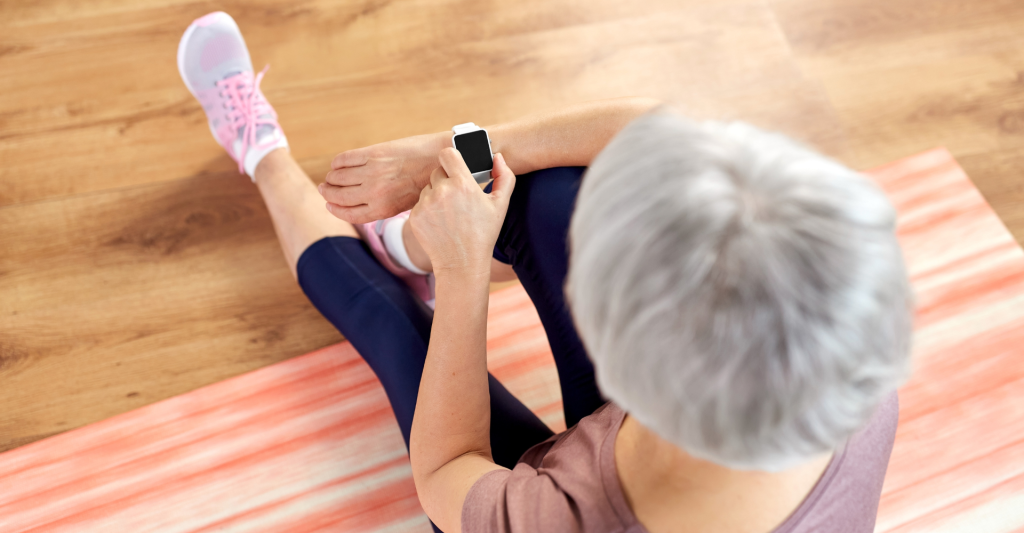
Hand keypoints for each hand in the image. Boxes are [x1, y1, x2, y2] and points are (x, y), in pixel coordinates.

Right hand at [319, 132, 448, 223]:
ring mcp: (372, 172)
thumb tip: (361, 202)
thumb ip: (384, 205)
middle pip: (339, 196)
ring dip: (331, 177)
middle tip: (324, 188)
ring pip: (338, 177)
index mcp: (383, 209)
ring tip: (331, 176)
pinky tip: (338, 163)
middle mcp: (374, 193)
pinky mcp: (373, 153)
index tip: (329, 205)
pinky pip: (344, 159)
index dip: (335, 210)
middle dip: (328, 193)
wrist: (439, 159)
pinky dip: (337, 162)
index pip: (348, 214)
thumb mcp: (406, 203)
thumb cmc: (426, 182)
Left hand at [409, 149, 514, 278]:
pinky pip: (419, 204)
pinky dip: (428, 210)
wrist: (462, 263)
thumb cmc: (483, 234)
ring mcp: (425, 204)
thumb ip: (505, 176)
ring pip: (428, 188)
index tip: (455, 166)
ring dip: (436, 195)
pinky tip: (441, 223)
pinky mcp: (414, 216)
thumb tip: (498, 157)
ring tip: (450, 213)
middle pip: (437, 171)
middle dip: (446, 180)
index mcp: (462, 184)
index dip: (452, 158)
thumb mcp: (501, 205)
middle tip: (457, 197)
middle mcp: (441, 191)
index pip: (447, 153)